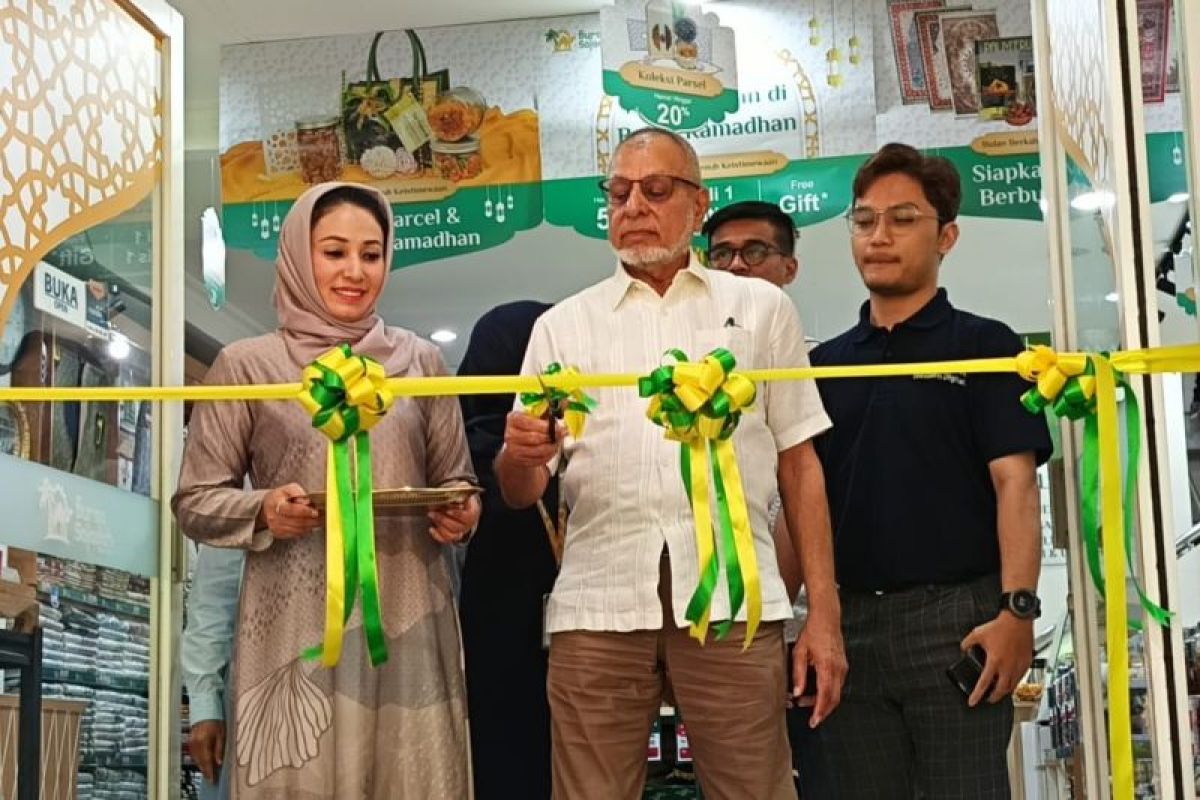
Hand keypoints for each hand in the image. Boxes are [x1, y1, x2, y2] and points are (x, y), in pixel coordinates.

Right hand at [190, 719, 224, 784]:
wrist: (205, 710)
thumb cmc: (216, 721)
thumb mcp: (221, 734)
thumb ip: (219, 749)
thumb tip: (219, 763)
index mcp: (204, 742)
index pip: (206, 761)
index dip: (209, 771)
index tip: (212, 779)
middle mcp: (195, 744)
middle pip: (200, 761)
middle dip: (205, 771)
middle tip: (211, 779)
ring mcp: (191, 743)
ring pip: (196, 759)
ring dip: (202, 766)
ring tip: (208, 773)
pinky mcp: (190, 741)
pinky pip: (194, 754)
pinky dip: (198, 760)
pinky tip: (203, 763)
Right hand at [258, 483, 318, 538]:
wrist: (267, 506)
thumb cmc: (281, 496)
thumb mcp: (288, 488)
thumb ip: (298, 492)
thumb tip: (307, 501)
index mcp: (276, 503)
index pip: (291, 509)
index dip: (305, 511)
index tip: (316, 511)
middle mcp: (274, 517)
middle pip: (297, 522)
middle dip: (312, 520)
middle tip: (323, 516)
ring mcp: (275, 527)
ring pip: (298, 530)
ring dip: (311, 526)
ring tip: (319, 520)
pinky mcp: (278, 534)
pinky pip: (296, 534)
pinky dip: (305, 530)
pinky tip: (310, 524)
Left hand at [428, 494, 480, 544]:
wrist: (460, 504)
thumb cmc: (460, 496)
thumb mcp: (461, 489)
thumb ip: (460, 490)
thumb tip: (456, 497)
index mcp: (472, 512)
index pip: (467, 516)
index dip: (457, 514)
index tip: (448, 510)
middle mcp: (468, 524)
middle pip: (457, 526)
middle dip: (443, 519)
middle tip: (432, 512)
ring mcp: (461, 531)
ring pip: (452, 534)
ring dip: (439, 526)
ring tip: (431, 516)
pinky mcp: (453, 536)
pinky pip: (446, 540)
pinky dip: (438, 536)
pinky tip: (431, 529)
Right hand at [502, 411, 564, 468]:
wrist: (516, 444)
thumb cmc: (528, 427)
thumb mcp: (536, 415)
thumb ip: (549, 410)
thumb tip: (565, 402)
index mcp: (513, 419)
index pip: (529, 423)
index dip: (546, 426)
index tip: (558, 427)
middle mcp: (510, 434)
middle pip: (535, 438)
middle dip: (552, 436)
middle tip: (562, 434)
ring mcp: (514, 449)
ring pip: (539, 450)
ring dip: (553, 446)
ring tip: (558, 441)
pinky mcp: (520, 461)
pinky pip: (539, 459)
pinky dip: (549, 455)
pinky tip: (552, 449)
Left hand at [791, 609, 847, 726]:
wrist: (827, 618)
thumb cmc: (812, 632)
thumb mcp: (799, 652)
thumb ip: (798, 674)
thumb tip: (797, 692)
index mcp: (827, 666)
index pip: (825, 696)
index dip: (820, 711)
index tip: (814, 721)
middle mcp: (838, 669)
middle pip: (834, 699)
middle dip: (823, 711)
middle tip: (811, 718)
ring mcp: (843, 668)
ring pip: (837, 693)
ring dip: (824, 701)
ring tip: (806, 700)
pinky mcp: (843, 665)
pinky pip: (838, 684)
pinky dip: (828, 692)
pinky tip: (816, 690)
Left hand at [961, 612, 1033, 706]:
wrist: (1018, 620)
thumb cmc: (1001, 626)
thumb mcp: (977, 634)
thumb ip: (967, 643)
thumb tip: (963, 649)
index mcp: (994, 662)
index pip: (983, 683)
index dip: (977, 695)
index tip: (973, 702)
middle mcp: (1007, 667)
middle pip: (1001, 690)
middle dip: (993, 697)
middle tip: (988, 699)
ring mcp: (1018, 666)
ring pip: (1012, 686)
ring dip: (1004, 691)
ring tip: (998, 692)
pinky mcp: (1027, 663)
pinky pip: (1021, 678)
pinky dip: (1014, 682)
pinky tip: (1010, 680)